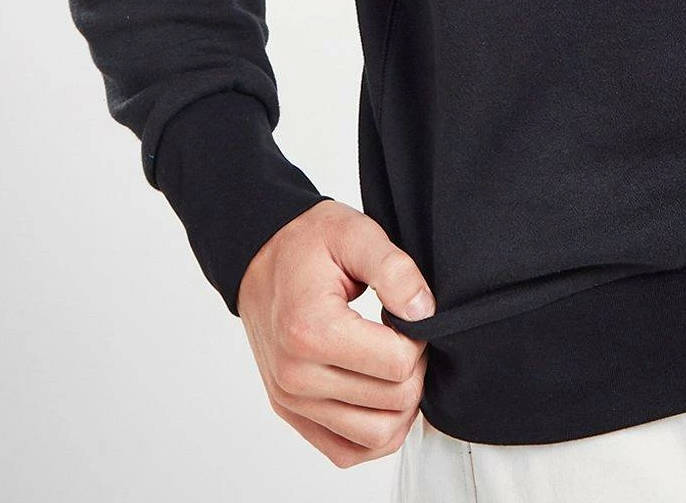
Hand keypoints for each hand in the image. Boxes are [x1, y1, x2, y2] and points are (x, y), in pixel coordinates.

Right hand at [237, 198, 435, 466]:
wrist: (260, 258)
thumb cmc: (307, 244)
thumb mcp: (354, 233)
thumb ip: (395, 269)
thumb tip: (425, 313)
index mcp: (310, 330)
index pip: (398, 364)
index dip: (420, 338)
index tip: (409, 313)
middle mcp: (295, 376)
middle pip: (393, 402)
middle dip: (415, 368)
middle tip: (405, 334)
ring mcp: (291, 401)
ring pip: (376, 436)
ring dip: (401, 405)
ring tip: (395, 362)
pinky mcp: (292, 415)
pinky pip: (347, 452)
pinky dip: (375, 432)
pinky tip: (380, 393)